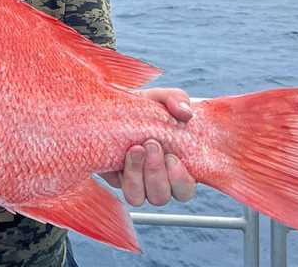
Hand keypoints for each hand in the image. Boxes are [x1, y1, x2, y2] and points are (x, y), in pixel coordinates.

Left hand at [100, 88, 196, 205]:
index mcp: (176, 166)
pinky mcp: (115, 179)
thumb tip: (185, 113)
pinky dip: (125, 175)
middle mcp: (156, 180)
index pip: (185, 190)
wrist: (112, 105)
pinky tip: (123, 155)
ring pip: (140, 198)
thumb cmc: (144, 106)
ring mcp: (135, 181)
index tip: (172, 157)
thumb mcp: (161, 98)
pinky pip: (122, 190)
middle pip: (161, 197)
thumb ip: (177, 99)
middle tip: (151, 144)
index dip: (181, 180)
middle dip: (156, 173)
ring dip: (138, 175)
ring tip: (135, 149)